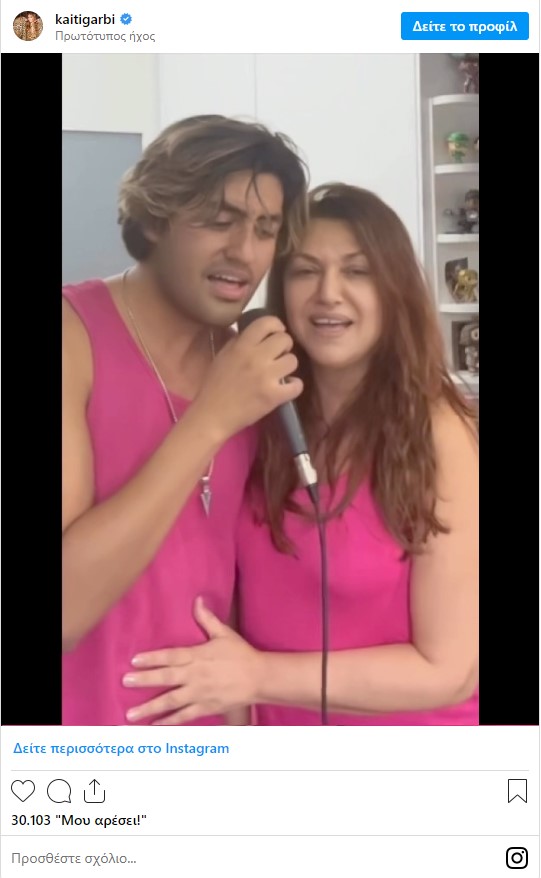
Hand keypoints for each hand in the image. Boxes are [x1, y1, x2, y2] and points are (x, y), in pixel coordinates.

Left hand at [122, 598, 263, 724]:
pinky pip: (184, 716)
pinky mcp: (206, 707)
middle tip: (125, 682)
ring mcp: (200, 693)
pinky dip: (168, 722)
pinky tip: (153, 725)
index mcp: (198, 655)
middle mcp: (196, 675)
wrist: (259, 678)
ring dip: (150, 708)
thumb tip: (197, 600)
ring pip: (171, 701)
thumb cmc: (241, 654)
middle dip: (144, 680)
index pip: (171, 656)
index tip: (134, 661)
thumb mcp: (224, 633)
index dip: (152, 658)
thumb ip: (207, 619)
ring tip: (130, 714)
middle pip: (166, 678)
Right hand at [193, 316, 302, 439]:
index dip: (276, 325)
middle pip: (285, 339)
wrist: (212, 415)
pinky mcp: (274, 396)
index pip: (267, 322)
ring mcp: (266, 377)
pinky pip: (297, 385)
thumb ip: (239, 341)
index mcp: (241, 346)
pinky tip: (286, 387)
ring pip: (293, 360)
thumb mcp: (223, 356)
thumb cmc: (214, 386)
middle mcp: (255, 358)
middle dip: (284, 346)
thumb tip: (256, 332)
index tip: (276, 333)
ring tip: (280, 373)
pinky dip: (294, 386)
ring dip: (288, 366)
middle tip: (278, 355)